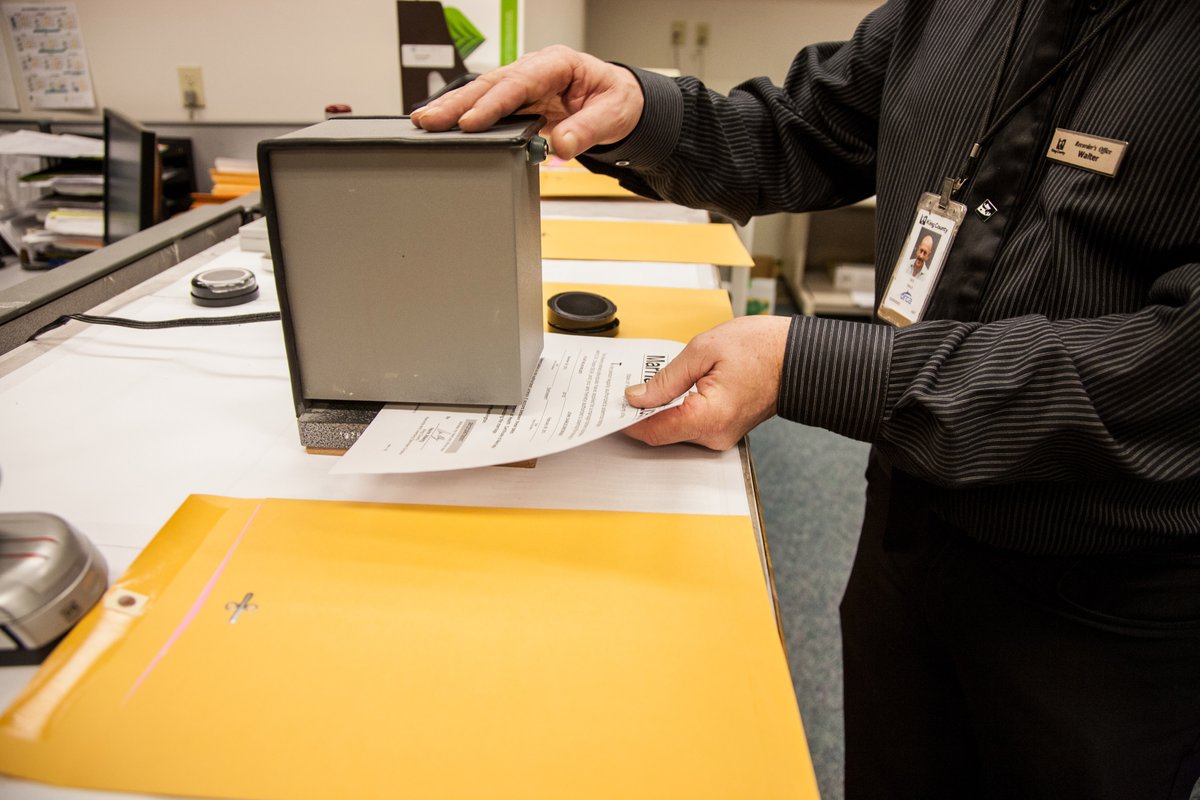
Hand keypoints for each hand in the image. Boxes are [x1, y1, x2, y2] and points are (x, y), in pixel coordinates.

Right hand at [409, 45, 643, 160]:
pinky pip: (486, 105)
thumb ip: (588, 130)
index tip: (472, 122)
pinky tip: (442, 124)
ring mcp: (523, 84)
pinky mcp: (517, 101)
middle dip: (459, 103)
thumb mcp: (612, 116)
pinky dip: (462, 114)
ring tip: (424, 121)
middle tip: (430, 120)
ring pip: (482, 92)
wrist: (619, 102)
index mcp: (558, 64)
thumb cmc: (616, 101)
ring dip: (452, 107)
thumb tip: (561, 146)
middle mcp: (535, 69)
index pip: (520, 82)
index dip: (494, 103)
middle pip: (491, 84)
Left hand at [623, 316, 791, 450]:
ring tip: (650, 383)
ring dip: (659, 410)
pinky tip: (672, 390)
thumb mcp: (703, 350)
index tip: (609, 408)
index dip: (626, 421)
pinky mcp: (724, 430)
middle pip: (661, 433)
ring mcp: (721, 436)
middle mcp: (714, 435)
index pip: (652, 431)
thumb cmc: (762, 349)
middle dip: (641, 412)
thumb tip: (637, 396)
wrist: (799, 358)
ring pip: (675, 430)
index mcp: (707, 417)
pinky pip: (691, 425)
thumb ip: (665, 378)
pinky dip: (677, 409)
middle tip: (625, 388)